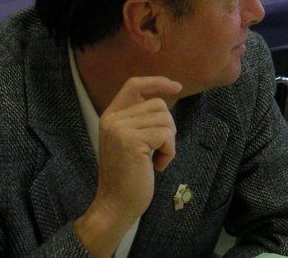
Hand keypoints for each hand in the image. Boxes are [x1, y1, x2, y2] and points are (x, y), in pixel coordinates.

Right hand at [92, 77, 181, 226]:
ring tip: (155, 159)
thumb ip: (141, 119)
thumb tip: (166, 98)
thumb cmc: (130, 174)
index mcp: (111, 116)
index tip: (177, 87)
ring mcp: (120, 129)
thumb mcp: (131, 140)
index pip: (134, 84)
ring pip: (165, 119)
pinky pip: (166, 136)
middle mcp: (112, 119)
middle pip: (159, 104)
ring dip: (169, 142)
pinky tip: (157, 166)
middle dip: (168, 127)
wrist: (116, 204)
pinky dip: (169, 152)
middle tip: (158, 149)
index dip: (157, 82)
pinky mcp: (132, 141)